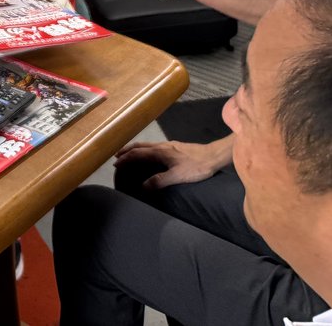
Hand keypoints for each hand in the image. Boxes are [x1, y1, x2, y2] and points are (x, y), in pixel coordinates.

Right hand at [114, 138, 230, 190]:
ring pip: (147, 145)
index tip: (116, 164)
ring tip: (129, 154)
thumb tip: (142, 186)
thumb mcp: (177, 176)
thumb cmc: (196, 166)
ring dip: (136, 149)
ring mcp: (169, 145)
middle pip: (140, 145)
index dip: (125, 158)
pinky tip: (150, 155)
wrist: (214, 156)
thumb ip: (159, 181)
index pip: (137, 153)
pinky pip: (154, 146)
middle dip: (127, 150)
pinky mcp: (175, 146)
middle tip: (117, 156)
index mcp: (160, 152)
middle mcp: (162, 145)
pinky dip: (145, 149)